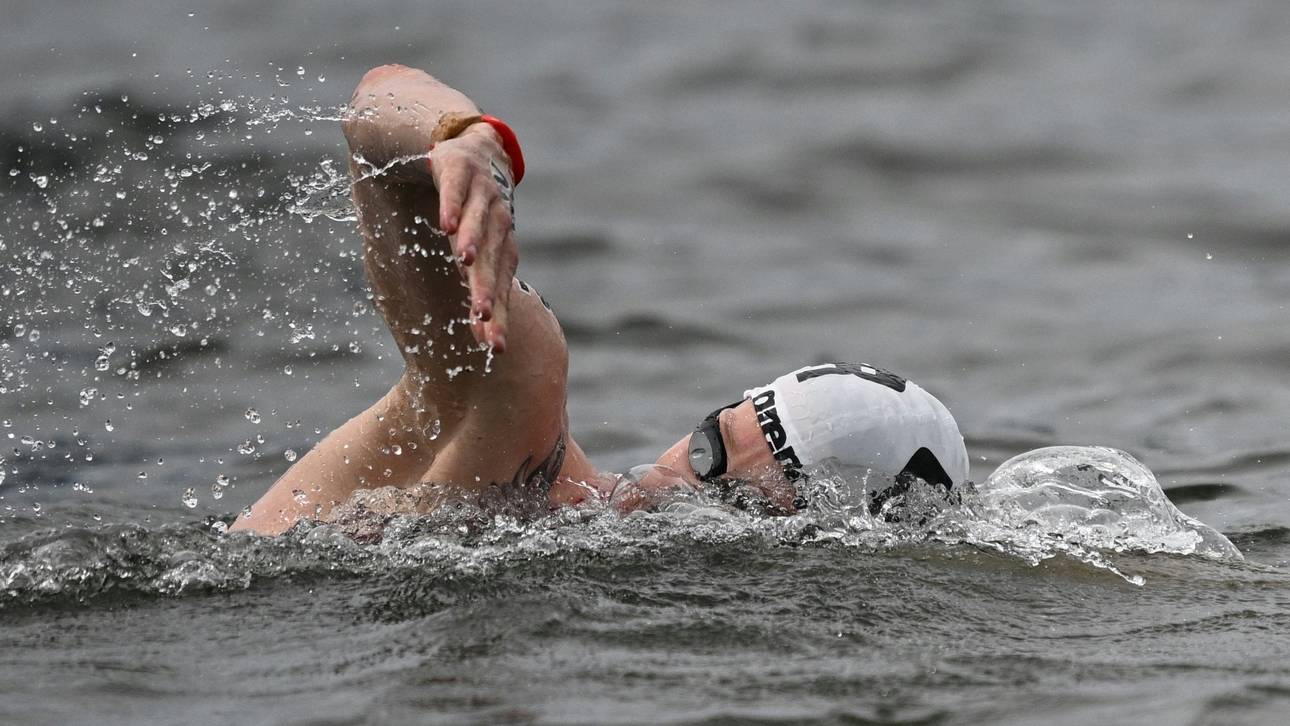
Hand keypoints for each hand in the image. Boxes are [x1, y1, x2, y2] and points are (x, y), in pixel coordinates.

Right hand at [428, 125, 517, 351]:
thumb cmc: (473, 212)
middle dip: (485, 289)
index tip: (492, 347)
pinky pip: (455, 191)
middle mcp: (498, 225)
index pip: (499, 290)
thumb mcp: (478, 251)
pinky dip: (450, 206)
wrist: (469, 149)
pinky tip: (444, 224)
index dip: (496, 317)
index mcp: (502, 250)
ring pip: (476, 224)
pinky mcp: (460, 172)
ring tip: (464, 262)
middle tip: (480, 316)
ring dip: (471, 242)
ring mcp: (481, 196)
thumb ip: (479, 288)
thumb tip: (480, 338)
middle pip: (490, 263)